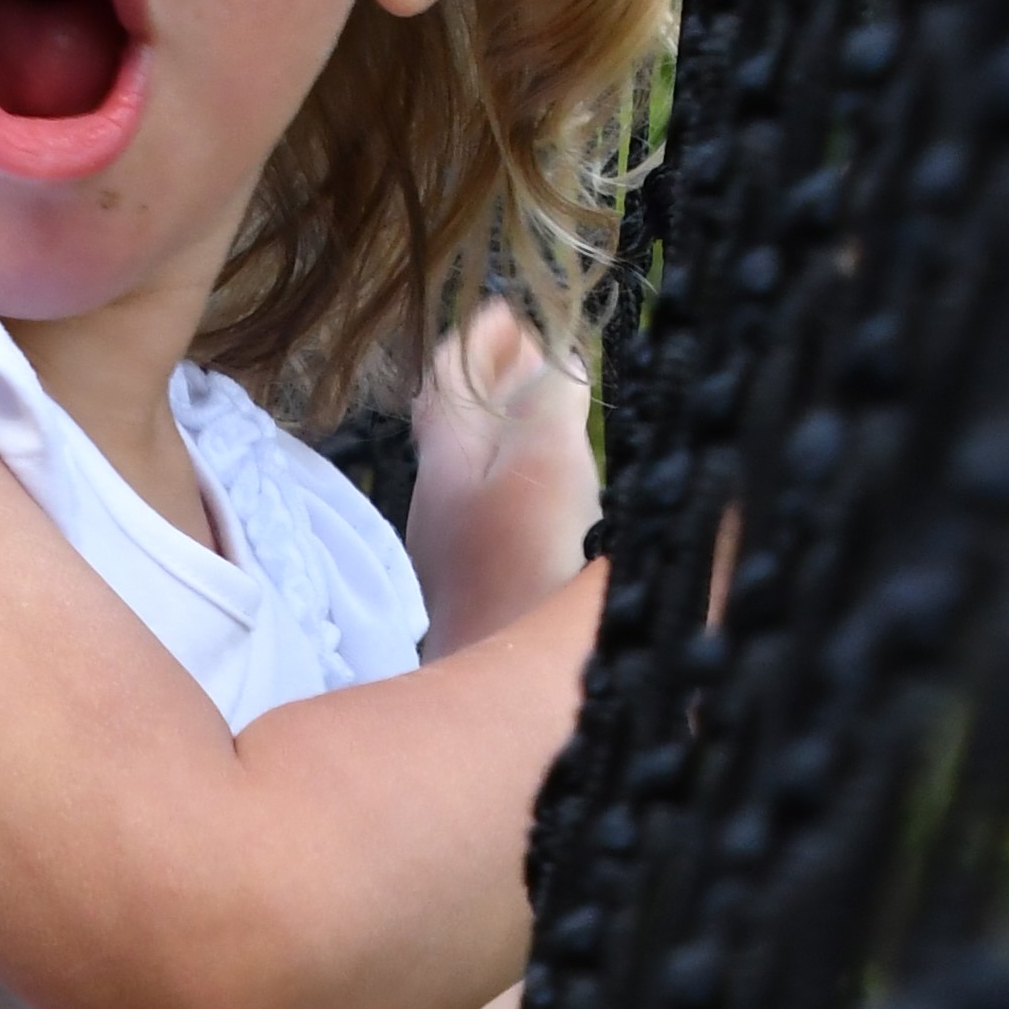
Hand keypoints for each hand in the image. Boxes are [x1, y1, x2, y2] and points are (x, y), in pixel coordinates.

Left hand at [408, 304, 601, 660]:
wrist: (508, 696)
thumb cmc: (524, 575)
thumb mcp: (546, 462)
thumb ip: (550, 399)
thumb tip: (556, 355)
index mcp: (449, 464)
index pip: (448, 379)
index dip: (479, 340)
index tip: (511, 312)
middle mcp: (443, 505)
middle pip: (458, 424)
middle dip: (496, 379)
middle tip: (536, 349)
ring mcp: (462, 553)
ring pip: (480, 469)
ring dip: (514, 426)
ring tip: (555, 405)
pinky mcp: (490, 594)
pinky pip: (503, 511)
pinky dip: (529, 476)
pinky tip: (566, 491)